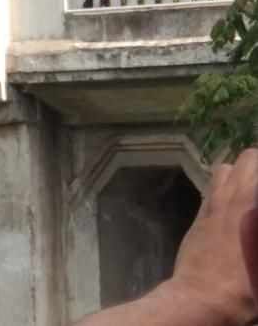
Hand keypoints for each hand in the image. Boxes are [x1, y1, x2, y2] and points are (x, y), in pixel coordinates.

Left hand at [170, 148, 257, 324]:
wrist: (203, 296)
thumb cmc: (245, 285)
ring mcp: (215, 202)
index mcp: (253, 206)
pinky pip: (213, 185)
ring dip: (242, 172)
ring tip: (252, 190)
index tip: (255, 212)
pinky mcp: (200, 212)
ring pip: (227, 167)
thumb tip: (252, 220)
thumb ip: (256, 227)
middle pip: (250, 158)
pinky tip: (233, 202)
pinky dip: (225, 186)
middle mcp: (237, 196)